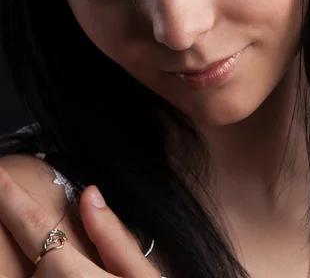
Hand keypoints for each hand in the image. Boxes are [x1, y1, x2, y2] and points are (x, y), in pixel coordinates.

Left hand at [0, 164, 163, 276]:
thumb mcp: (143, 277)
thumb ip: (113, 236)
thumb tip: (90, 193)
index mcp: (70, 273)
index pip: (33, 223)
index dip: (9, 196)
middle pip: (28, 257)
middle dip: (28, 240)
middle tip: (37, 227)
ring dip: (36, 269)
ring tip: (77, 268)